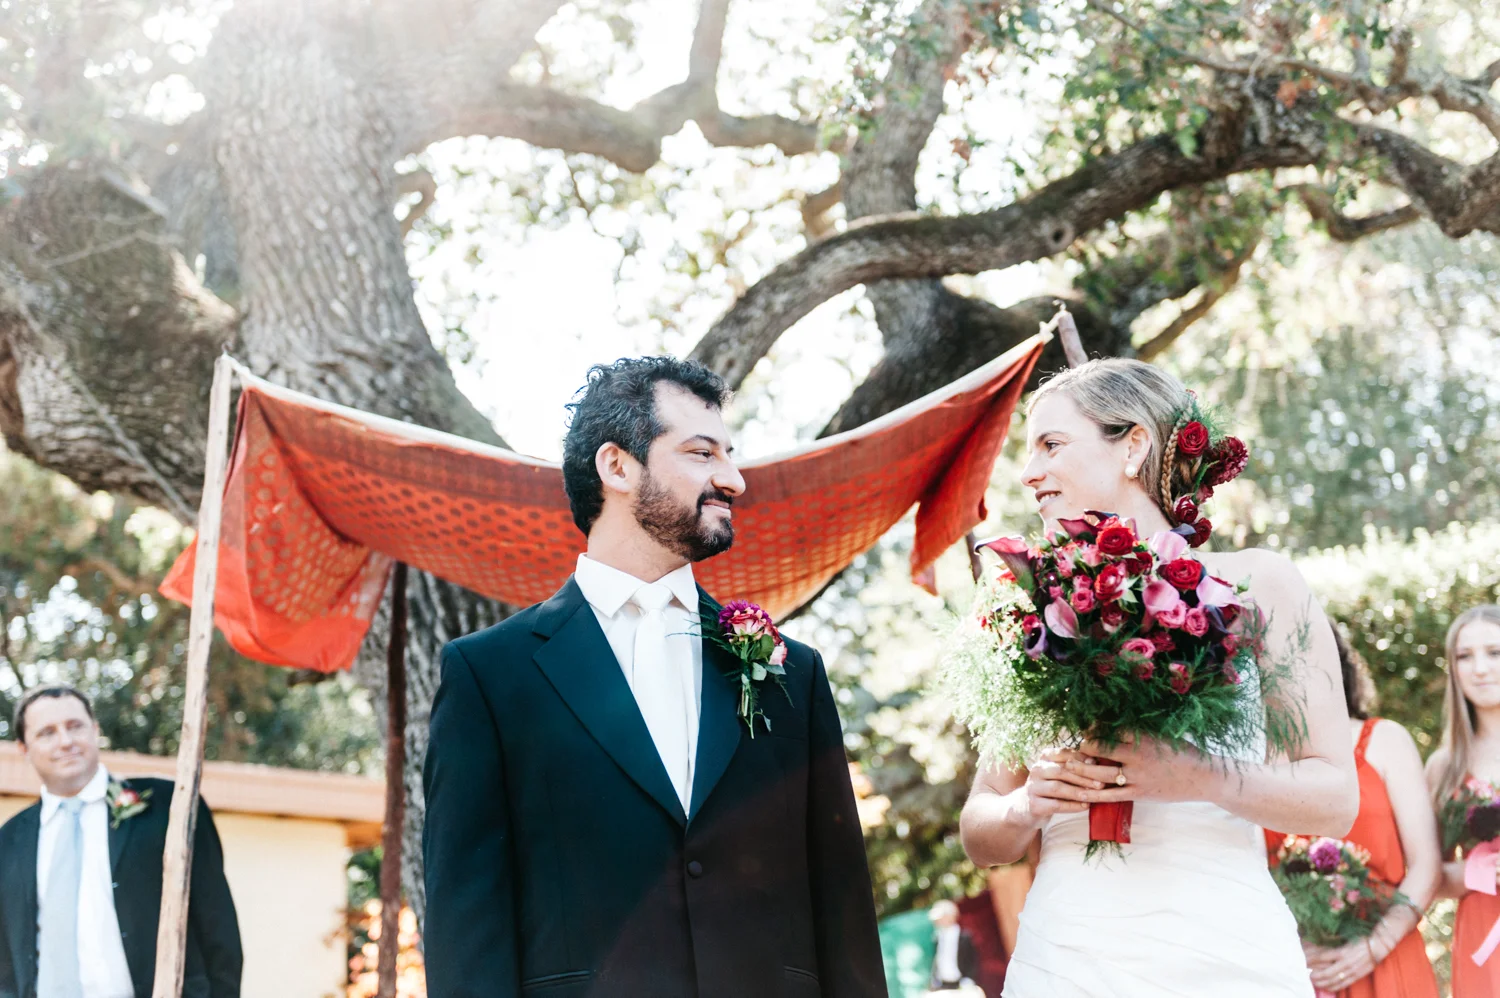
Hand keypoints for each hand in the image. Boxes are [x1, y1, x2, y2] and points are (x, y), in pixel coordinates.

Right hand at [1021, 748, 1125, 820]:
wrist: (1026, 807)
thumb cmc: (1050, 788)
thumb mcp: (1059, 774)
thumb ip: (1074, 767)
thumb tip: (1095, 762)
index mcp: (1044, 758)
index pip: (1063, 753)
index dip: (1080, 758)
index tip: (1096, 763)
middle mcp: (1036, 770)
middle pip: (1061, 770)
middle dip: (1083, 777)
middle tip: (1101, 783)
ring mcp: (1033, 788)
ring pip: (1058, 787)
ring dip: (1078, 791)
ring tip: (1094, 795)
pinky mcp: (1034, 805)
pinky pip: (1055, 805)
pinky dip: (1072, 806)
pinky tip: (1085, 806)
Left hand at [1078, 734, 1218, 805]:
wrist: (1203, 777)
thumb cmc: (1182, 752)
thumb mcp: (1161, 734)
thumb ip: (1137, 730)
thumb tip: (1111, 723)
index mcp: (1142, 737)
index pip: (1108, 729)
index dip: (1093, 728)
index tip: (1086, 726)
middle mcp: (1137, 757)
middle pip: (1099, 749)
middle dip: (1084, 746)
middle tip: (1078, 745)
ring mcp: (1137, 777)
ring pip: (1099, 774)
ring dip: (1081, 769)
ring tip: (1069, 764)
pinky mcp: (1139, 794)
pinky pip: (1110, 796)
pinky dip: (1093, 794)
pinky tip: (1079, 791)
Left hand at [1306, 938, 1377, 990]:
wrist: (1378, 945)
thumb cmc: (1359, 938)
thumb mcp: (1344, 938)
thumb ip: (1332, 943)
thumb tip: (1318, 944)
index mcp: (1341, 951)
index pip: (1321, 958)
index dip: (1311, 961)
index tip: (1304, 962)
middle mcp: (1345, 962)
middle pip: (1326, 973)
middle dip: (1316, 976)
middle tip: (1308, 975)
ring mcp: (1352, 971)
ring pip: (1334, 981)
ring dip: (1323, 983)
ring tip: (1315, 983)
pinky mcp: (1357, 976)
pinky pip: (1344, 984)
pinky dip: (1334, 987)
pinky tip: (1328, 988)